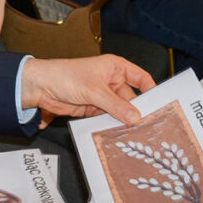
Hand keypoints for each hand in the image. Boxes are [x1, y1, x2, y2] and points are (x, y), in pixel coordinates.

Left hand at [21, 54, 155, 128]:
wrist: (41, 87)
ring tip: (138, 134)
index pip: (140, 78)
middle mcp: (111, 81)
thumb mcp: (94, 90)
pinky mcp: (93, 108)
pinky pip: (108, 118)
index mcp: (115, 68)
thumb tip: (135, 116)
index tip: (161, 104)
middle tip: (150, 125)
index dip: (151, 90)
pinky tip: (120, 134)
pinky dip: (113, 125)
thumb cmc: (64, 76)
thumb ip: (115, 104)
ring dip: (125, 120)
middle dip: (138, 111)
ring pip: (120, 110)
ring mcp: (103, 96)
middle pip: (132, 98)